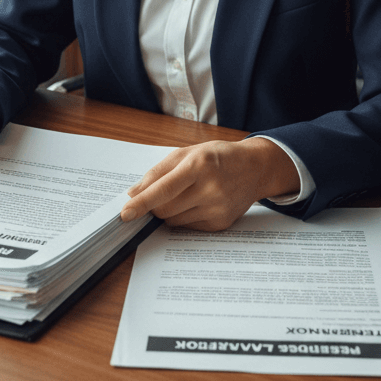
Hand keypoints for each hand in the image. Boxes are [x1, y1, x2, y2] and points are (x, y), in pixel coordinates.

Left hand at [119, 137, 299, 231]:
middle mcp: (210, 189)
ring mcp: (217, 209)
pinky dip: (183, 217)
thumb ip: (157, 173)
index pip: (164, 189)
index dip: (142, 203)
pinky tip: (197, 202)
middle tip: (159, 194)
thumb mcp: (187, 153)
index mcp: (199, 165)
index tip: (125, 213)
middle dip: (154, 205)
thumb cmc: (217, 156)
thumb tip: (133, 194)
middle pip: (165, 209)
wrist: (255, 168)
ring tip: (186, 194)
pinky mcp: (221, 224)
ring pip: (173, 221)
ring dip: (168, 212)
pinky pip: (188, 227)